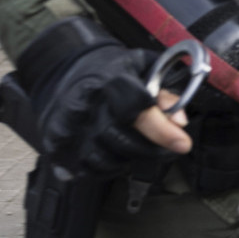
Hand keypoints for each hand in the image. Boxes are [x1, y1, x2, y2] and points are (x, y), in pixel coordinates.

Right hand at [20, 19, 191, 174]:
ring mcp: (68, 125)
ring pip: (103, 158)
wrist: (70, 70)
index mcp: (111, 80)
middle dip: (151, 150)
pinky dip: (105, 169)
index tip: (183, 144)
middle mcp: (86, 103)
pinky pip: (84, 169)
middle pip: (121, 139)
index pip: (137, 108)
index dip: (161, 129)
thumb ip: (165, 92)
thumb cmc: (116, 71)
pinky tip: (116, 156)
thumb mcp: (146, 68)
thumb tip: (180, 121)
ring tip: (139, 147)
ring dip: (129, 160)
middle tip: (171, 150)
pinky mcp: (55, 143)